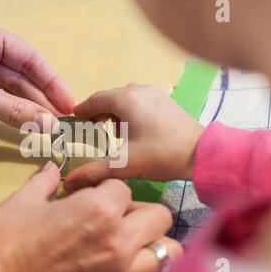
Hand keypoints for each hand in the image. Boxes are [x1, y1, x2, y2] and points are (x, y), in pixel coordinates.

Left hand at [0, 17, 73, 127]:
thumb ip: (15, 110)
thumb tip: (50, 124)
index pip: (32, 60)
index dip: (53, 83)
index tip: (69, 105)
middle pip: (23, 76)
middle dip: (42, 99)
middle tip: (62, 122)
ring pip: (10, 90)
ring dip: (28, 108)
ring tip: (49, 127)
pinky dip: (10, 113)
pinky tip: (26, 125)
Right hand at [0, 162, 181, 271]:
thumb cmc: (2, 238)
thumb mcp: (24, 200)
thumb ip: (46, 180)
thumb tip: (52, 169)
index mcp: (98, 210)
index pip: (124, 188)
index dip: (108, 190)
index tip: (94, 196)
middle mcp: (119, 242)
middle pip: (159, 216)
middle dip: (140, 212)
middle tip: (118, 217)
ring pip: (165, 253)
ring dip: (149, 244)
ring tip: (127, 244)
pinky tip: (120, 271)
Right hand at [64, 84, 203, 192]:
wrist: (202, 154)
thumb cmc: (160, 155)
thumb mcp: (123, 165)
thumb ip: (94, 172)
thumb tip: (69, 182)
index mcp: (126, 99)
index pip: (95, 100)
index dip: (82, 110)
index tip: (74, 121)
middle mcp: (139, 90)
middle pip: (109, 98)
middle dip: (97, 112)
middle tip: (89, 130)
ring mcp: (155, 93)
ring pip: (125, 98)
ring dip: (114, 112)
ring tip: (111, 132)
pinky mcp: (166, 101)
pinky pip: (139, 101)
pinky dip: (130, 111)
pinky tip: (133, 130)